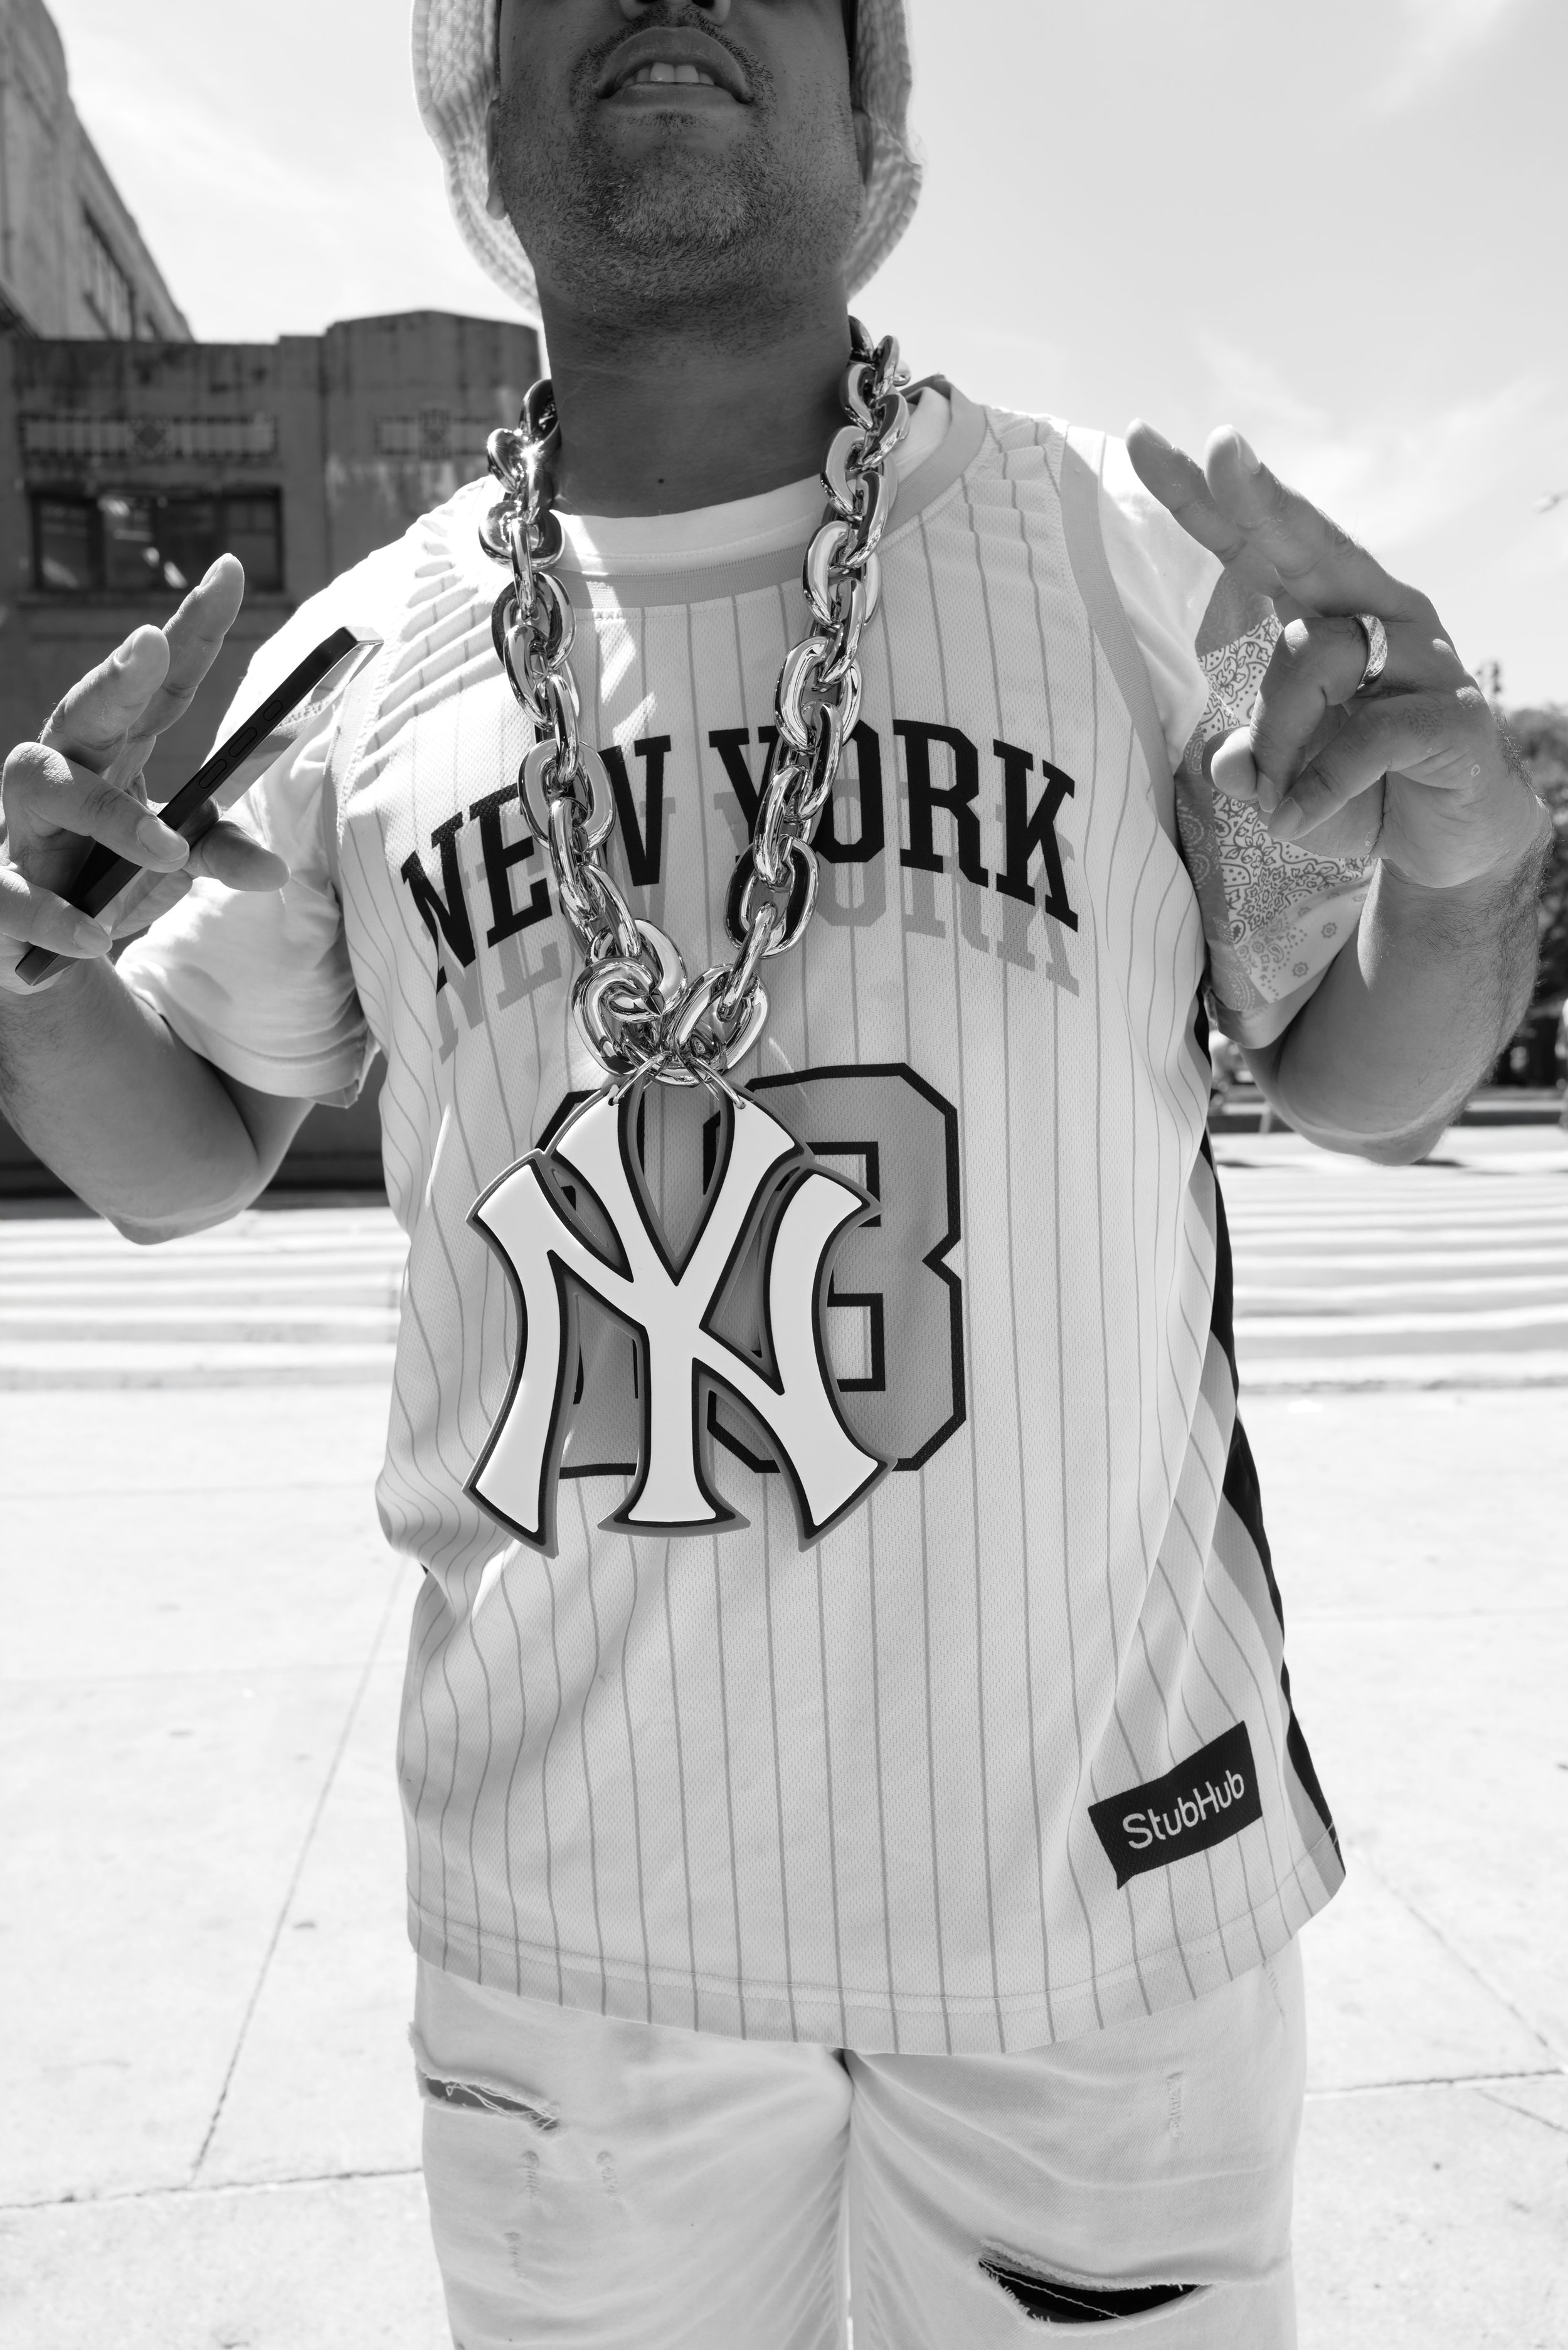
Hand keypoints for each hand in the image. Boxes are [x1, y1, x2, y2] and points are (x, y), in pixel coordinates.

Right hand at [0, 557, 288, 992]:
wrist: (35, 947)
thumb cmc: (107, 876)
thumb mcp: (175, 861)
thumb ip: (221, 853)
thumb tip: (276, 867)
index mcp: (116, 748)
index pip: (161, 681)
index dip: (192, 627)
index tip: (229, 570)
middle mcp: (63, 767)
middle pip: (88, 707)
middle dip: (118, 672)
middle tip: (152, 641)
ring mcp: (22, 821)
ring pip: (52, 789)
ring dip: (112, 817)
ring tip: (171, 852)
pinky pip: (16, 894)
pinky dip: (57, 916)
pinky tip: (95, 937)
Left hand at [1126, 422, 1549, 890]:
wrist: (1451, 840)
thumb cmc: (1357, 790)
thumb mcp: (1282, 779)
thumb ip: (1251, 759)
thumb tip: (1231, 766)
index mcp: (1327, 609)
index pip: (1255, 544)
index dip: (1202, 497)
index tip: (1143, 440)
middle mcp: (1378, 611)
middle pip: (1306, 540)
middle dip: (1257, 495)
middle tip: (1221, 450)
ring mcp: (1423, 656)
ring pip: (1313, 659)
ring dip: (1278, 742)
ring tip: (1277, 801)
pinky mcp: (1451, 714)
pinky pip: (1365, 737)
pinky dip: (1323, 786)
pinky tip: (1298, 820)